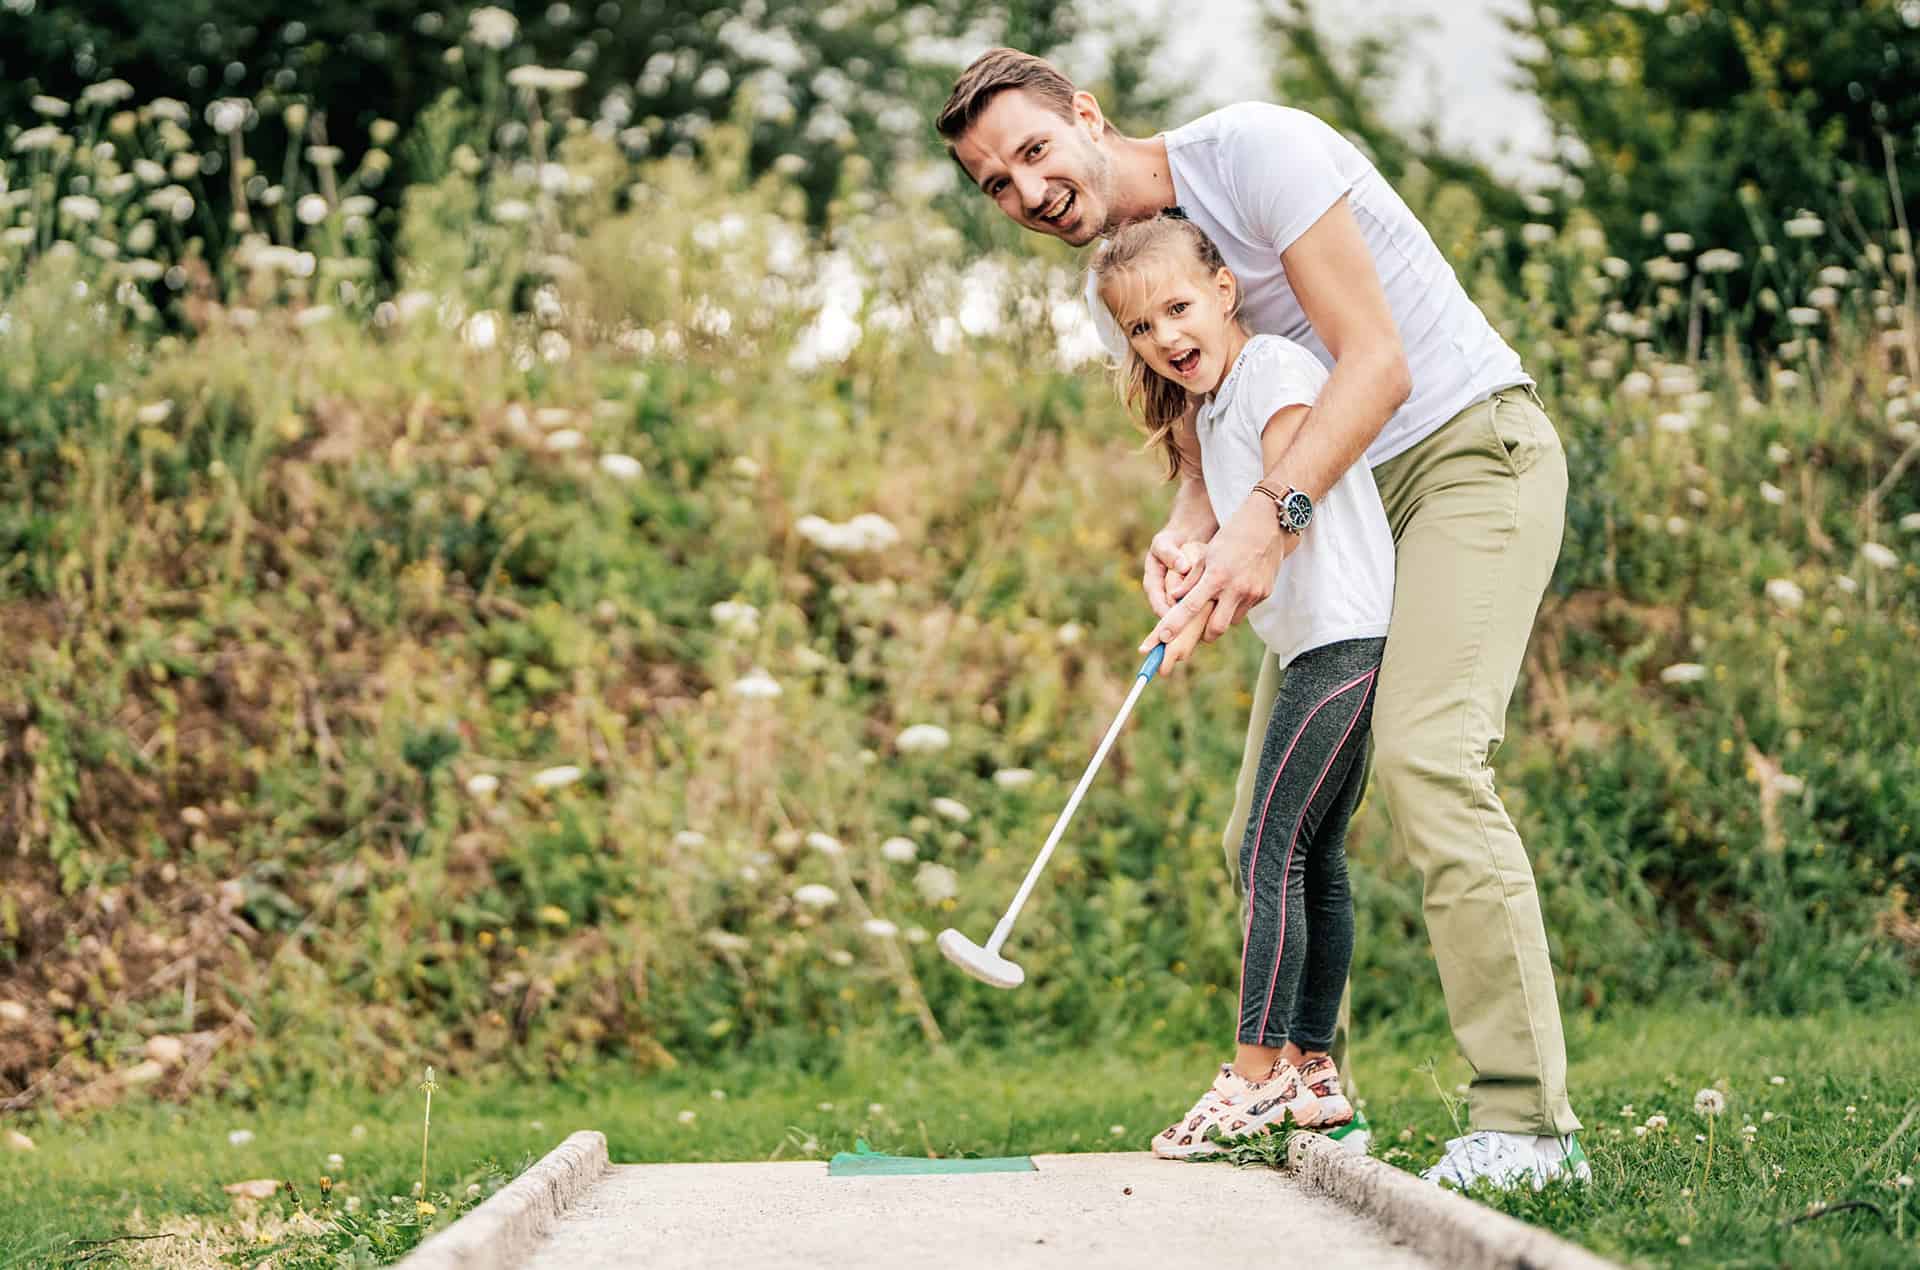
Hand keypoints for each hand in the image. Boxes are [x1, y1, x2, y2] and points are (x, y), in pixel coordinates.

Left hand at [1138, 495, 1296, 658]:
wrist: (1268, 524)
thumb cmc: (1231, 536)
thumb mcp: (1206, 554)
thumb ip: (1191, 579)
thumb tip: (1175, 598)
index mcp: (1216, 576)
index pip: (1190, 607)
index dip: (1175, 624)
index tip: (1162, 638)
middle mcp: (1236, 588)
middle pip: (1215, 629)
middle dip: (1204, 634)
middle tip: (1197, 628)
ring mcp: (1253, 593)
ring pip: (1232, 621)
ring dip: (1221, 617)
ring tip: (1219, 599)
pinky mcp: (1265, 594)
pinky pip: (1246, 609)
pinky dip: (1236, 605)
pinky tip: (1237, 587)